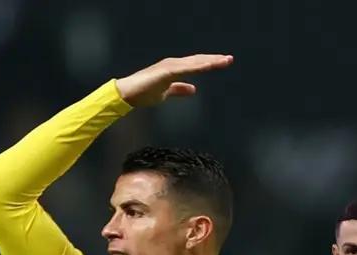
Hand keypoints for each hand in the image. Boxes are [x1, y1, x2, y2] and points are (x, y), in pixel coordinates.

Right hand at [115, 54, 233, 107]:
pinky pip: (185, 68)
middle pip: (198, 60)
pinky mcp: (165, 71)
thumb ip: (179, 90)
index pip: (196, 64)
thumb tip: (194, 89)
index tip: (224, 62)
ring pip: (194, 63)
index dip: (210, 63)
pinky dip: (197, 67)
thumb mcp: (167, 93)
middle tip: (229, 59)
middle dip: (214, 59)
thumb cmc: (144, 93)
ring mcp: (169, 66)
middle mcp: (174, 64)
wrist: (127, 94)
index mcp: (175, 69)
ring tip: (223, 60)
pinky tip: (207, 66)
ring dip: (209, 61)